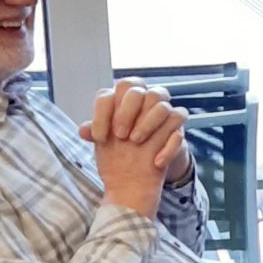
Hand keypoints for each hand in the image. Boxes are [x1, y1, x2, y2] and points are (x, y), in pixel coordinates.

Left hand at [81, 79, 189, 213]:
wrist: (140, 172)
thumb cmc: (119, 149)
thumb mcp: (105, 142)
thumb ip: (95, 133)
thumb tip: (83, 130)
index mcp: (121, 100)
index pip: (112, 93)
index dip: (104, 112)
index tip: (99, 138)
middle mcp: (143, 101)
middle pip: (138, 90)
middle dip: (126, 112)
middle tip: (120, 135)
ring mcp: (163, 112)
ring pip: (162, 104)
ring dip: (148, 123)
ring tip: (136, 142)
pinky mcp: (177, 127)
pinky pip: (179, 122)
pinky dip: (169, 143)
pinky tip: (156, 161)